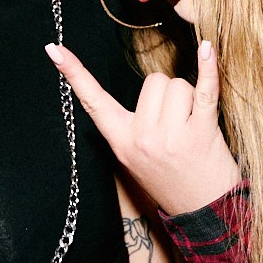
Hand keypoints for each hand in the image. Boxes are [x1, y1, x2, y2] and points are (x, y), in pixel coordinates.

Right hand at [46, 37, 241, 216]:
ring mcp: (171, 135)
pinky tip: (207, 49)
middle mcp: (142, 138)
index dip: (73, 74)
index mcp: (121, 141)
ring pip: (178, 84)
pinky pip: (205, 90)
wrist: (203, 212)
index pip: (93, 101)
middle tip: (177, 124)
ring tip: (193, 127)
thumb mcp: (137, 157)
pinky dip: (208, 69)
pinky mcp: (202, 132)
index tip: (54, 49)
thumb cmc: (172, 178)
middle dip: (168, 94)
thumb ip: (134, 124)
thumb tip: (150, 84)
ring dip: (190, 97)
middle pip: (153, 81)